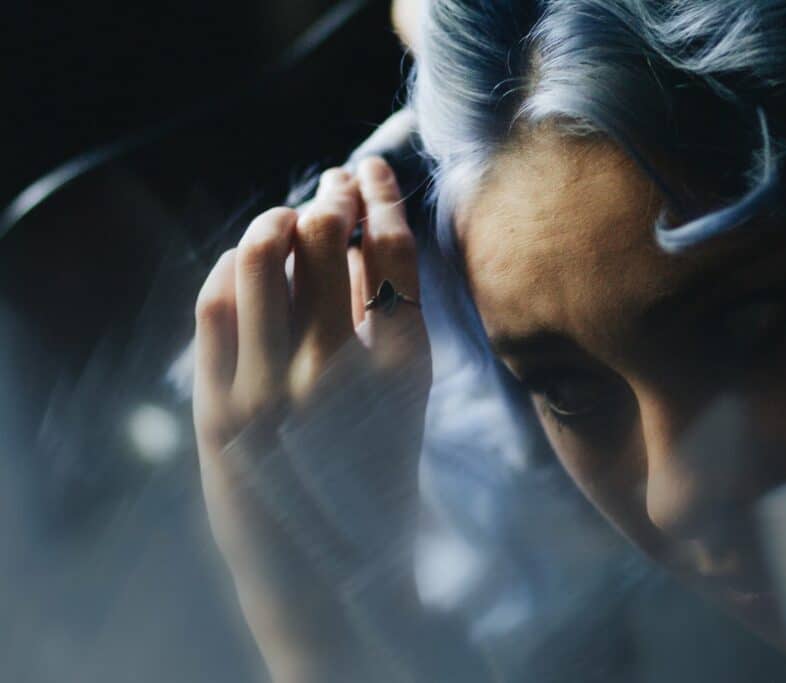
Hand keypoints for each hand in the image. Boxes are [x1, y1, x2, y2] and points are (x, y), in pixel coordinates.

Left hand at [192, 157, 430, 681]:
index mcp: (404, 368)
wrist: (325, 567)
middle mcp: (339, 370)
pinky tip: (244, 263)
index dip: (380, 195)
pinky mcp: (221, 406)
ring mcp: (273, 387)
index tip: (369, 169)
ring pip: (262, 254)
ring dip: (274, 219)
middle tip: (330, 187)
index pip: (394, 249)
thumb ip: (392, 320)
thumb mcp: (409, 398)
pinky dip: (230, 266)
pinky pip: (215, 301)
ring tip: (284, 218)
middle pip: (326, 236)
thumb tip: (362, 234)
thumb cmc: (375, 476)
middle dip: (328, 195)